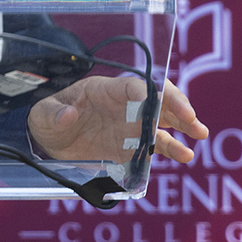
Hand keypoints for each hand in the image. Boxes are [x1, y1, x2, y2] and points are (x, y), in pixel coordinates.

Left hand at [28, 77, 206, 163]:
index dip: (151, 93)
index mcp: (104, 89)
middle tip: (192, 120)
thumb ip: (54, 114)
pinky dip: (171, 148)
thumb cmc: (45, 116)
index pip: (134, 86)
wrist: (47, 137)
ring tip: (199, 135)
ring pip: (162, 120)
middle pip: (157, 98)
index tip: (163, 104)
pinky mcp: (130, 145)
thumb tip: (68, 115)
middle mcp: (123, 104)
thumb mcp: (42, 114)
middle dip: (176, 106)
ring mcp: (129, 124)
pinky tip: (184, 154)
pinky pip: (154, 144)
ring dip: (183, 126)